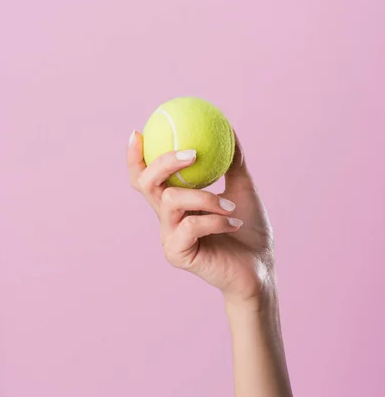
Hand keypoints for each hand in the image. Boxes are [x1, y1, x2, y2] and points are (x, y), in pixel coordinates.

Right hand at [127, 131, 274, 305]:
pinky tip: (234, 224)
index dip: (135, 156)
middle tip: (192, 154)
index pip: (146, 177)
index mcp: (176, 202)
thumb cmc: (249, 230)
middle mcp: (167, 218)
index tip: (138, 132)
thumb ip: (233, 162)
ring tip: (230, 206)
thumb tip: (229, 128)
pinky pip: (190, 225)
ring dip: (205, 197)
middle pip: (146, 183)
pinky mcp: (177, 254)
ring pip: (171, 200)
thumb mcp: (242, 189)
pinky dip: (215, 220)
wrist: (259, 268)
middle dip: (163, 162)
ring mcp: (169, 237)